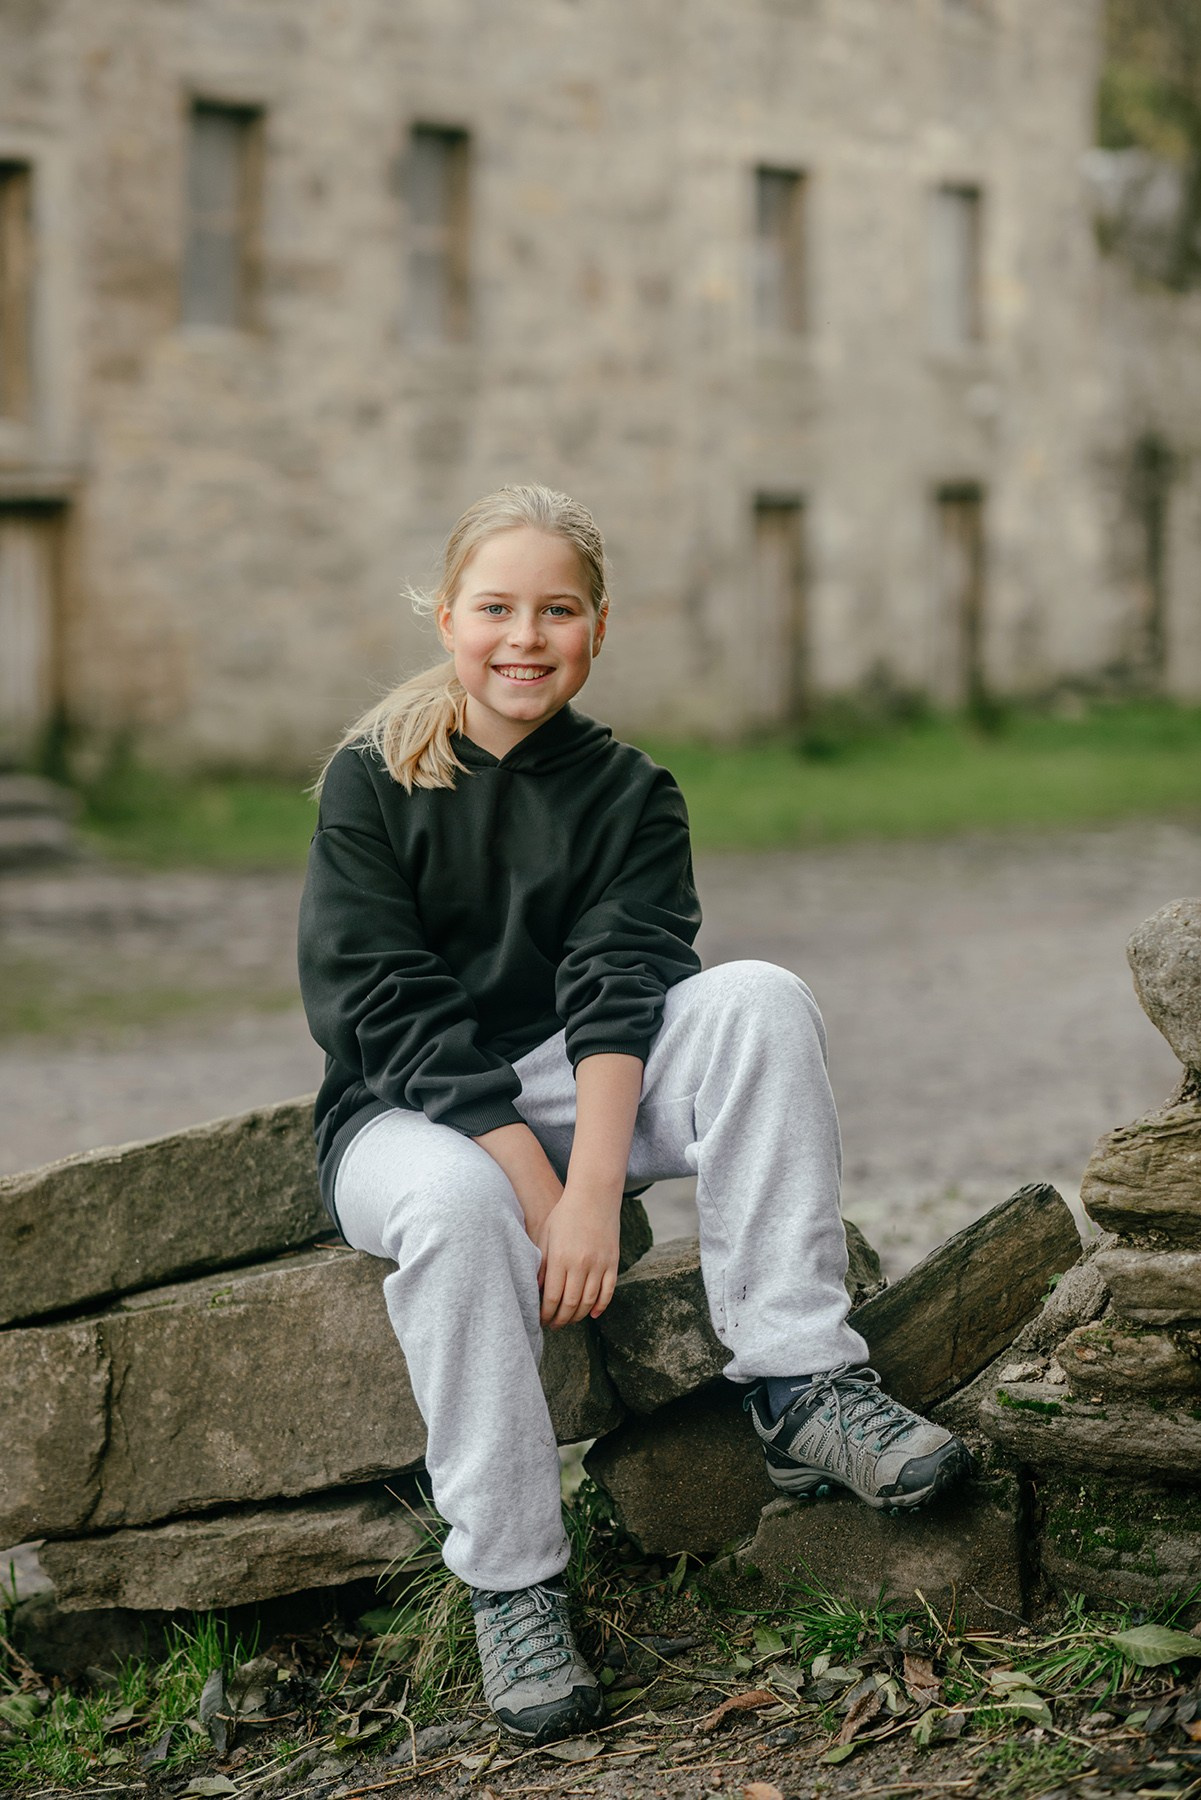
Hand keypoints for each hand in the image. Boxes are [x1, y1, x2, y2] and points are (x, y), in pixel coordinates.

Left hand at [538, 1186, 620, 1328]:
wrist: (594, 1195)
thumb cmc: (565, 1214)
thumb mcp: (546, 1235)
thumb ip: (541, 1263)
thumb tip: (537, 1290)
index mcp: (560, 1258)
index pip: (552, 1297)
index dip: (545, 1313)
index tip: (541, 1319)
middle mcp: (580, 1264)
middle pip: (570, 1303)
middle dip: (560, 1319)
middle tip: (553, 1326)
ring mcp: (599, 1264)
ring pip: (589, 1301)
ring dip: (578, 1316)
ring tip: (569, 1320)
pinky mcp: (613, 1262)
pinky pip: (609, 1291)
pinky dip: (601, 1306)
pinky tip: (592, 1314)